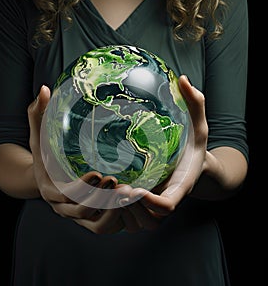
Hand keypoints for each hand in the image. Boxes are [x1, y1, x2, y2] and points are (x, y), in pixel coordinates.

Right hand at [27, 85, 123, 233]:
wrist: (45, 178)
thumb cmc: (45, 155)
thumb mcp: (39, 135)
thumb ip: (38, 114)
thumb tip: (44, 89)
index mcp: (50, 190)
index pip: (66, 195)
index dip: (83, 187)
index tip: (100, 173)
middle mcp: (62, 208)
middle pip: (82, 211)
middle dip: (101, 199)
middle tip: (121, 183)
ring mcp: (75, 216)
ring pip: (95, 223)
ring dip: (112, 211)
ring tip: (129, 193)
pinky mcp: (87, 219)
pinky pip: (104, 226)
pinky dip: (116, 218)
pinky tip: (130, 203)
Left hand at [118, 75, 207, 229]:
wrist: (193, 164)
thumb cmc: (195, 146)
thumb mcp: (199, 124)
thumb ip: (195, 104)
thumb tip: (182, 79)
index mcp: (180, 186)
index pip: (167, 205)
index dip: (150, 203)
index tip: (133, 188)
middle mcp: (166, 198)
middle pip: (148, 219)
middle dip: (129, 209)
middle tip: (111, 187)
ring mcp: (155, 204)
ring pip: (137, 222)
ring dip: (120, 211)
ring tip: (103, 189)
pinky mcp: (146, 203)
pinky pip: (130, 216)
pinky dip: (117, 209)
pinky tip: (102, 190)